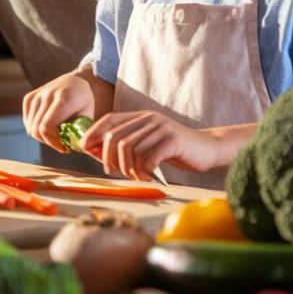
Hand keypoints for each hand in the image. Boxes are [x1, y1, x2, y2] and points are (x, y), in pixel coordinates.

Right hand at [22, 73, 95, 153]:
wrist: (74, 82)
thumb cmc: (83, 103)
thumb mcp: (87, 117)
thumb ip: (82, 133)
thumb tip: (78, 150)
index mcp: (64, 97)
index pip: (47, 127)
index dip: (53, 142)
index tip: (65, 148)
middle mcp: (48, 94)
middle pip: (37, 130)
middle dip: (49, 142)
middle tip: (61, 143)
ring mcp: (37, 95)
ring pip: (31, 128)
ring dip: (43, 137)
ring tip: (56, 136)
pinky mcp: (29, 98)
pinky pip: (28, 123)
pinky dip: (36, 129)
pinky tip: (48, 128)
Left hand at [81, 111, 223, 179]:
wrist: (207, 149)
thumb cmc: (173, 150)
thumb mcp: (147, 143)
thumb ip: (124, 144)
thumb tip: (92, 150)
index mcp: (140, 117)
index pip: (108, 120)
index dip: (93, 134)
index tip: (85, 149)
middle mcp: (149, 119)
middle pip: (115, 138)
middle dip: (109, 159)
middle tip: (116, 172)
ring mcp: (161, 128)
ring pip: (130, 150)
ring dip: (128, 168)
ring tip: (136, 176)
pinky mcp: (173, 141)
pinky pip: (148, 158)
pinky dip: (144, 171)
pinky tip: (148, 176)